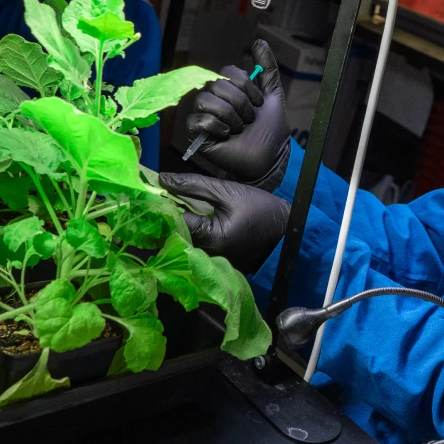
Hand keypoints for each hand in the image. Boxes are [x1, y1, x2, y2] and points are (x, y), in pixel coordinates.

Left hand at [159, 172, 289, 273]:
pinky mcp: (218, 264)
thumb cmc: (260, 208)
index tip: (156, 190)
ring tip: (176, 207)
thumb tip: (162, 179)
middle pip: (177, 235)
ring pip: (186, 242)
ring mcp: (213, 263)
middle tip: (165, 198)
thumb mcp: (227, 191)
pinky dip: (193, 234)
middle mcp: (209, 255)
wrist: (287, 230)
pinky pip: (197, 248)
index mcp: (212, 238)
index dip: (164, 204)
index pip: (176, 220)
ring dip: (180, 225)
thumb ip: (194, 185)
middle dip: (170, 216)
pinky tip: (192, 221)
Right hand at [186, 39, 290, 190]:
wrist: (271, 158)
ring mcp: (204, 115)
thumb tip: (260, 41)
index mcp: (229, 89)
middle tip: (249, 119)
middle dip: (240, 103)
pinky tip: (226, 135)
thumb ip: (267, 69)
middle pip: (216, 84)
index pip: (227, 71)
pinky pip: (198, 120)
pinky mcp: (197, 134)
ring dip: (230, 116)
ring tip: (239, 128)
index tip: (259, 103)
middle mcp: (214, 99)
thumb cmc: (272, 130)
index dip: (245, 86)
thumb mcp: (274, 95)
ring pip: (206, 100)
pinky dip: (216, 127)